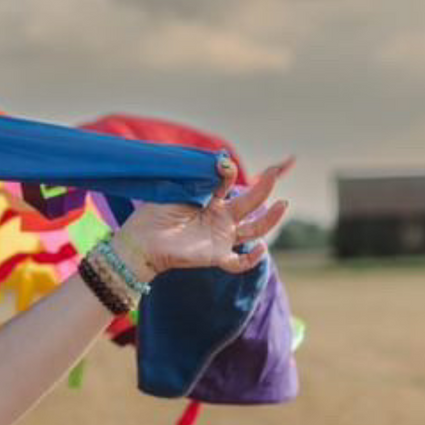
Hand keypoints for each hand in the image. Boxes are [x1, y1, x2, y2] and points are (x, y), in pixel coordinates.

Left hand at [114, 155, 292, 279]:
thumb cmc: (155, 213)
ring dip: (270, 219)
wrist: (141, 240)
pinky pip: (239, 262)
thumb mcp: (180, 189)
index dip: (233, 172)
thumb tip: (224, 162)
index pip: (230, 184)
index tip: (225, 163)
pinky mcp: (215, 255)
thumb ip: (202, 179)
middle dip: (265, 186)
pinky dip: (252, 258)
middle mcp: (219, 219)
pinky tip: (260, 248)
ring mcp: (220, 237)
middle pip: (250, 202)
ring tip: (283, 203)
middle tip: (278, 170)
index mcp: (210, 201)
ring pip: (254, 230)